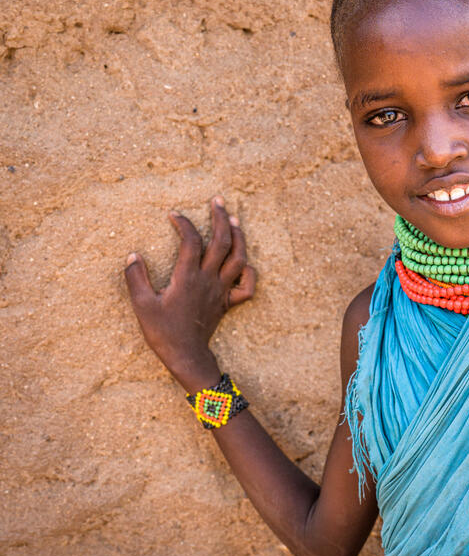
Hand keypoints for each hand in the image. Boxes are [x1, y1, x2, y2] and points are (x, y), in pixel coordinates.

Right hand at [124, 197, 255, 388]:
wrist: (186, 355)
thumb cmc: (162, 331)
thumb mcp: (141, 305)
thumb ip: (135, 278)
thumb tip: (132, 255)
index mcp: (188, 277)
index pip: (191, 241)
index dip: (184, 224)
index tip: (174, 215)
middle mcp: (209, 279)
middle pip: (222, 242)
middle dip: (221, 218)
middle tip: (217, 200)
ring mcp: (222, 290)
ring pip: (239, 258)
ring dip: (239, 237)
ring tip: (234, 219)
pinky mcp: (228, 303)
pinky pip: (247, 286)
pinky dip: (249, 272)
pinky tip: (244, 262)